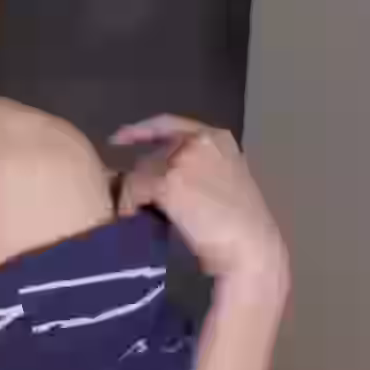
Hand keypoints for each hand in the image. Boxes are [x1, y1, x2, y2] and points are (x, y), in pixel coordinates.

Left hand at [111, 116, 288, 284]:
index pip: (169, 124)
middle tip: (141, 200)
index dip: (141, 130)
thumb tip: (162, 169)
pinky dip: (131, 204)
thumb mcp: (225, 179)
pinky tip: (137, 217)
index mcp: (217, 137)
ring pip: (139, 170)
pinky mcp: (166, 181)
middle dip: (144, 176)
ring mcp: (181, 159)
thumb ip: (198, 165)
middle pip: (153, 152)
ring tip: (144, 214)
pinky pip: (133, 188)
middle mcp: (198, 141)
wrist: (250, 246)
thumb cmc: (241, 224)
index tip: (119, 138)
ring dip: (137, 193)